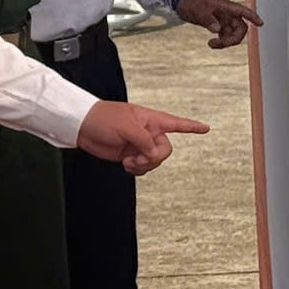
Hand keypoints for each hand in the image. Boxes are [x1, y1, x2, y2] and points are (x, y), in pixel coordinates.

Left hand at [78, 100, 209, 175]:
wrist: (83, 127)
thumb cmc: (102, 118)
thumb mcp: (126, 127)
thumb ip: (144, 140)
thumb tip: (153, 153)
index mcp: (150, 119)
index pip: (176, 123)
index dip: (192, 126)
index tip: (206, 128)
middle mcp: (147, 132)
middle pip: (165, 150)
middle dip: (154, 157)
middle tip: (138, 157)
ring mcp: (139, 144)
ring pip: (155, 161)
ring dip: (143, 165)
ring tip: (129, 160)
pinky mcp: (130, 154)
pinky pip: (143, 167)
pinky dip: (137, 170)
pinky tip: (127, 165)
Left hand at [177, 0, 260, 50]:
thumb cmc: (191, 0)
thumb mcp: (197, 9)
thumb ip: (207, 19)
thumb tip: (217, 29)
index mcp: (225, 7)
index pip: (243, 11)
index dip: (253, 17)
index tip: (261, 23)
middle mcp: (227, 13)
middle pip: (240, 28)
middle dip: (234, 39)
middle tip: (218, 43)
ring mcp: (223, 19)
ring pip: (232, 34)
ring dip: (225, 42)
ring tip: (211, 44)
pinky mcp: (217, 24)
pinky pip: (225, 35)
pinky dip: (221, 41)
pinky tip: (212, 43)